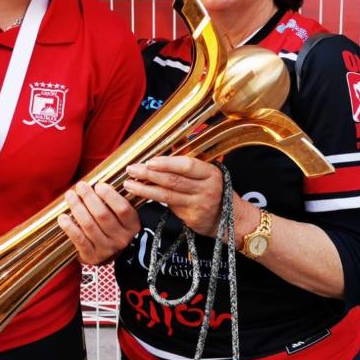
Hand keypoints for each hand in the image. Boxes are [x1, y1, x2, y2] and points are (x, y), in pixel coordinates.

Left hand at [57, 181, 140, 264]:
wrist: (110, 254)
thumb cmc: (113, 227)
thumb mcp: (121, 216)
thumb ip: (114, 201)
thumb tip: (97, 182)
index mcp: (131, 226)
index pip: (123, 209)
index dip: (110, 196)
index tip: (98, 185)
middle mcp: (121, 239)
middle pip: (103, 215)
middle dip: (89, 197)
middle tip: (80, 186)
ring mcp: (106, 249)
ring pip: (89, 225)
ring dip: (77, 208)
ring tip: (70, 195)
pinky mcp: (92, 256)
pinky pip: (79, 239)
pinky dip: (69, 227)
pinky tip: (63, 217)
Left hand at [124, 156, 251, 237]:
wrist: (231, 219)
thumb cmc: (214, 190)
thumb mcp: (208, 173)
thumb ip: (190, 162)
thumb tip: (173, 141)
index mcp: (211, 173)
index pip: (187, 165)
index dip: (167, 163)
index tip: (150, 161)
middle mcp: (206, 189)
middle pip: (173, 180)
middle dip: (149, 174)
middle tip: (132, 169)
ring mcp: (198, 205)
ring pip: (167, 195)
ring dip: (145, 189)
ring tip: (129, 183)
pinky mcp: (191, 218)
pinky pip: (168, 206)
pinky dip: (152, 199)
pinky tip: (140, 194)